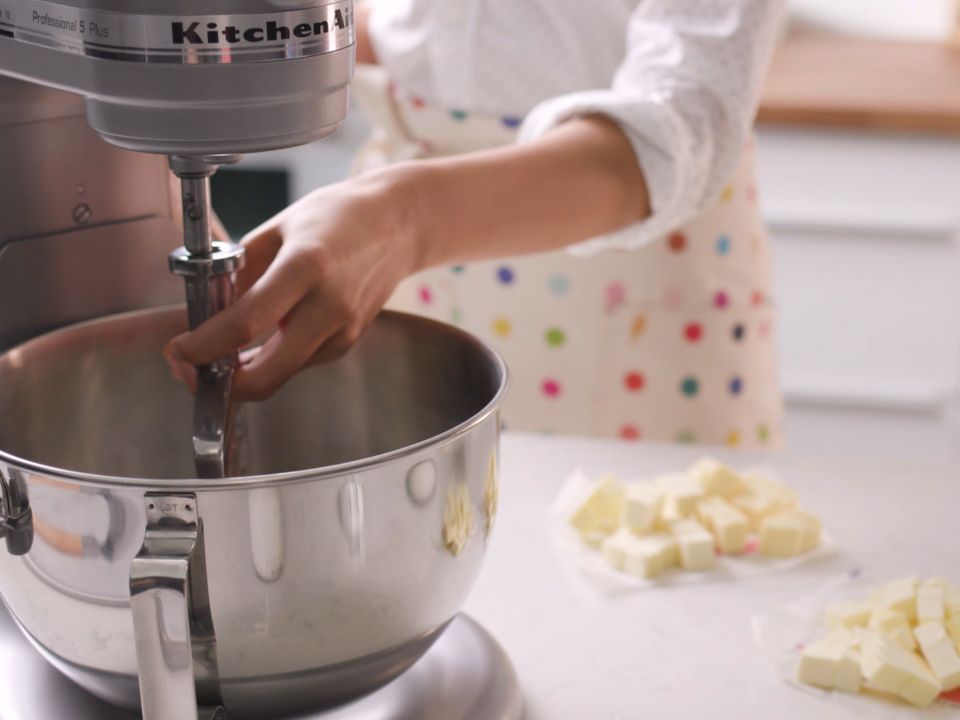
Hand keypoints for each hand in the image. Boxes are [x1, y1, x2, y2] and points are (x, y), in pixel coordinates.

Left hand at [164, 171, 419, 400]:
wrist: (399, 225)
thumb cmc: (338, 218)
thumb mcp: (278, 228)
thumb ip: (239, 271)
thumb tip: (204, 311)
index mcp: (305, 267)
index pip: (244, 324)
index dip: (202, 347)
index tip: (177, 350)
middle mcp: (329, 306)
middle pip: (266, 375)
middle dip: (221, 382)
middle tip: (192, 366)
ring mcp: (343, 330)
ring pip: (280, 375)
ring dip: (245, 372)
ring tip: (220, 348)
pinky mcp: (349, 342)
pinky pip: (299, 364)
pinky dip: (272, 359)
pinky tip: (262, 337)